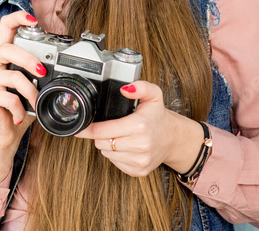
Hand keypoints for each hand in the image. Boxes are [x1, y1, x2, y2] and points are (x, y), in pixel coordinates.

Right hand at [0, 10, 43, 185]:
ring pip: (12, 76)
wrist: (5, 135)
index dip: (17, 18)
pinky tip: (20, 117)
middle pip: (6, 49)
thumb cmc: (20, 108)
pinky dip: (20, 109)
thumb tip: (61, 62)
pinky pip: (9, 97)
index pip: (5, 27)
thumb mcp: (32, 86)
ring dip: (30, 92)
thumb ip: (39, 72)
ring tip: (35, 103)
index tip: (32, 19)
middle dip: (28, 59)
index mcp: (2, 56)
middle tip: (43, 71)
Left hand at [76, 80, 204, 177]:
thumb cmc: (158, 116)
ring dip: (107, 145)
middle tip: (109, 127)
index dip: (90, 128)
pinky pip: (115, 163)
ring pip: (106, 153)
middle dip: (100, 135)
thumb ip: (140, 86)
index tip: (84, 125)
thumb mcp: (153, 95)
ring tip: (120, 136)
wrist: (174, 138)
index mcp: (139, 126)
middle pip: (101, 143)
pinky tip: (125, 146)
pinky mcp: (139, 171)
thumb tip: (125, 89)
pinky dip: (115, 155)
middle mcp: (140, 145)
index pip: (101, 131)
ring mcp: (140, 160)